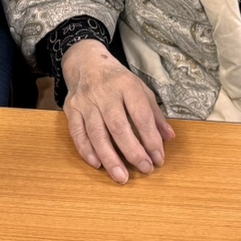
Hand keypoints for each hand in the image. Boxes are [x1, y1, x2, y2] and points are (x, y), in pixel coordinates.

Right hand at [61, 40, 174, 183]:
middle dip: (132, 151)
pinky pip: (77, 133)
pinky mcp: (71, 109)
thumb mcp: (140, 89)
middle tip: (145, 169)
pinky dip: (87, 151)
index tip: (159, 158)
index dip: (151, 139)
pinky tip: (98, 164)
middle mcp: (105, 93)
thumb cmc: (118, 80)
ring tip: (122, 177)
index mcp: (126, 85)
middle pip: (118, 126)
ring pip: (97, 133)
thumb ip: (154, 114)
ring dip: (110, 158)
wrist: (87, 63)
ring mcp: (86, 101)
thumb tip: (169, 137)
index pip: (141, 115)